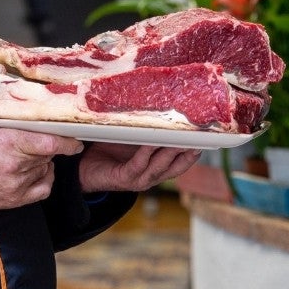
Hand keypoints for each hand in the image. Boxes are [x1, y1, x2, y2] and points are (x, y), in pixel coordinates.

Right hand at [0, 82, 84, 212]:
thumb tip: (0, 68)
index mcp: (9, 142)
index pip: (51, 142)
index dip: (67, 140)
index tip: (75, 136)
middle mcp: (17, 166)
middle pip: (48, 153)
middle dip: (48, 143)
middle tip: (40, 136)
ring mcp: (17, 185)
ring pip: (46, 168)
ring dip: (43, 159)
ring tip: (28, 151)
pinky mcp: (15, 200)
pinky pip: (43, 188)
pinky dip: (44, 177)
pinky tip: (35, 169)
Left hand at [77, 142, 199, 193]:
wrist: (83, 171)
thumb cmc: (108, 152)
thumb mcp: (131, 142)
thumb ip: (144, 132)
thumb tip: (156, 109)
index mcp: (155, 168)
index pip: (180, 163)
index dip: (192, 153)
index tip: (204, 140)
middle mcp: (151, 177)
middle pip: (176, 166)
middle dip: (188, 152)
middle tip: (199, 137)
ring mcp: (139, 180)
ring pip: (160, 166)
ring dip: (171, 153)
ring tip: (180, 139)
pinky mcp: (124, 178)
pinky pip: (138, 164)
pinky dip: (146, 153)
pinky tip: (151, 143)